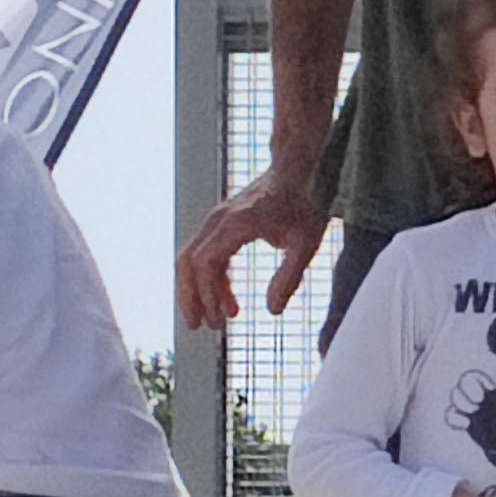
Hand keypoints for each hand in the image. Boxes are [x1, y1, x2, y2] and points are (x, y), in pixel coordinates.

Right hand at [180, 161, 329, 328]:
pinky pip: (205, 253)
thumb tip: (272, 310)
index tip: (222, 318)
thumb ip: (289, 277)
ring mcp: (217, 219)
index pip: (206, 263)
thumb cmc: (307, 203)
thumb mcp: (306, 243)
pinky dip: (210, 278)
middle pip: (188, 262)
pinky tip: (228, 299)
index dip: (209, 294)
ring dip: (198, 290)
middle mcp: (219, 219)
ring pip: (192, 258)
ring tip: (216, 320)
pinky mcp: (222, 223)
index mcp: (236, 224)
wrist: (301, 169)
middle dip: (191, 297)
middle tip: (202, 327)